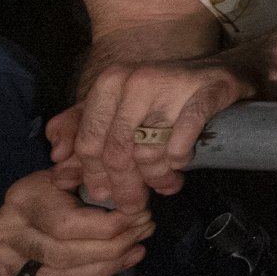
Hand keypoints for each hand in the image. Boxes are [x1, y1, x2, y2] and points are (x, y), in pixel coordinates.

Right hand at [0, 169, 151, 275]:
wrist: (26, 204)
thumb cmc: (58, 186)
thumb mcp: (76, 172)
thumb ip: (95, 181)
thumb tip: (128, 199)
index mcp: (21, 199)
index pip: (67, 225)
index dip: (110, 227)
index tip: (141, 218)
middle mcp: (2, 232)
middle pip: (62, 255)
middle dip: (112, 251)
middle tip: (142, 237)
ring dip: (101, 272)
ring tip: (133, 255)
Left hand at [59, 55, 251, 206]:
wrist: (218, 70)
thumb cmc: (162, 95)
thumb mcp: (116, 108)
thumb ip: (81, 133)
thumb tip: (58, 167)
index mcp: (109, 82)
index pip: (90, 142)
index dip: (94, 175)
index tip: (104, 196)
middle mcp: (136, 79)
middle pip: (118, 151)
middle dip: (126, 186)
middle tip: (134, 206)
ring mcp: (171, 84)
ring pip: (149, 152)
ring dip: (157, 179)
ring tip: (166, 186)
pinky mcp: (207, 91)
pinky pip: (182, 141)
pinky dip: (177, 161)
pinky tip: (180, 165)